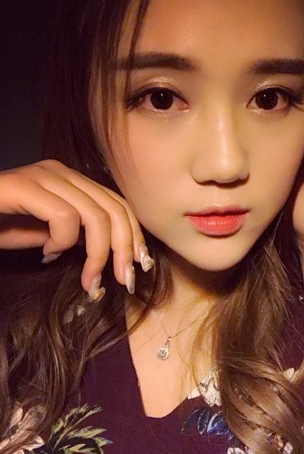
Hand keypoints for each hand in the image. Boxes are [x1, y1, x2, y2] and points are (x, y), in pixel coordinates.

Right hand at [0, 160, 152, 296]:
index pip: (118, 205)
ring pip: (95, 215)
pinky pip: (64, 217)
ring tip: (88, 280)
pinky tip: (47, 254)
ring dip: (97, 255)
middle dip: (125, 249)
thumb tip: (113, 254)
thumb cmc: (0, 225)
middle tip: (123, 281)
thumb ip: (78, 237)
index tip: (139, 267)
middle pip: (114, 209)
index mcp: (73, 182)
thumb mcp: (48, 236)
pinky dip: (62, 242)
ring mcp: (44, 176)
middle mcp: (63, 173)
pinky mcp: (24, 186)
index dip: (134, 236)